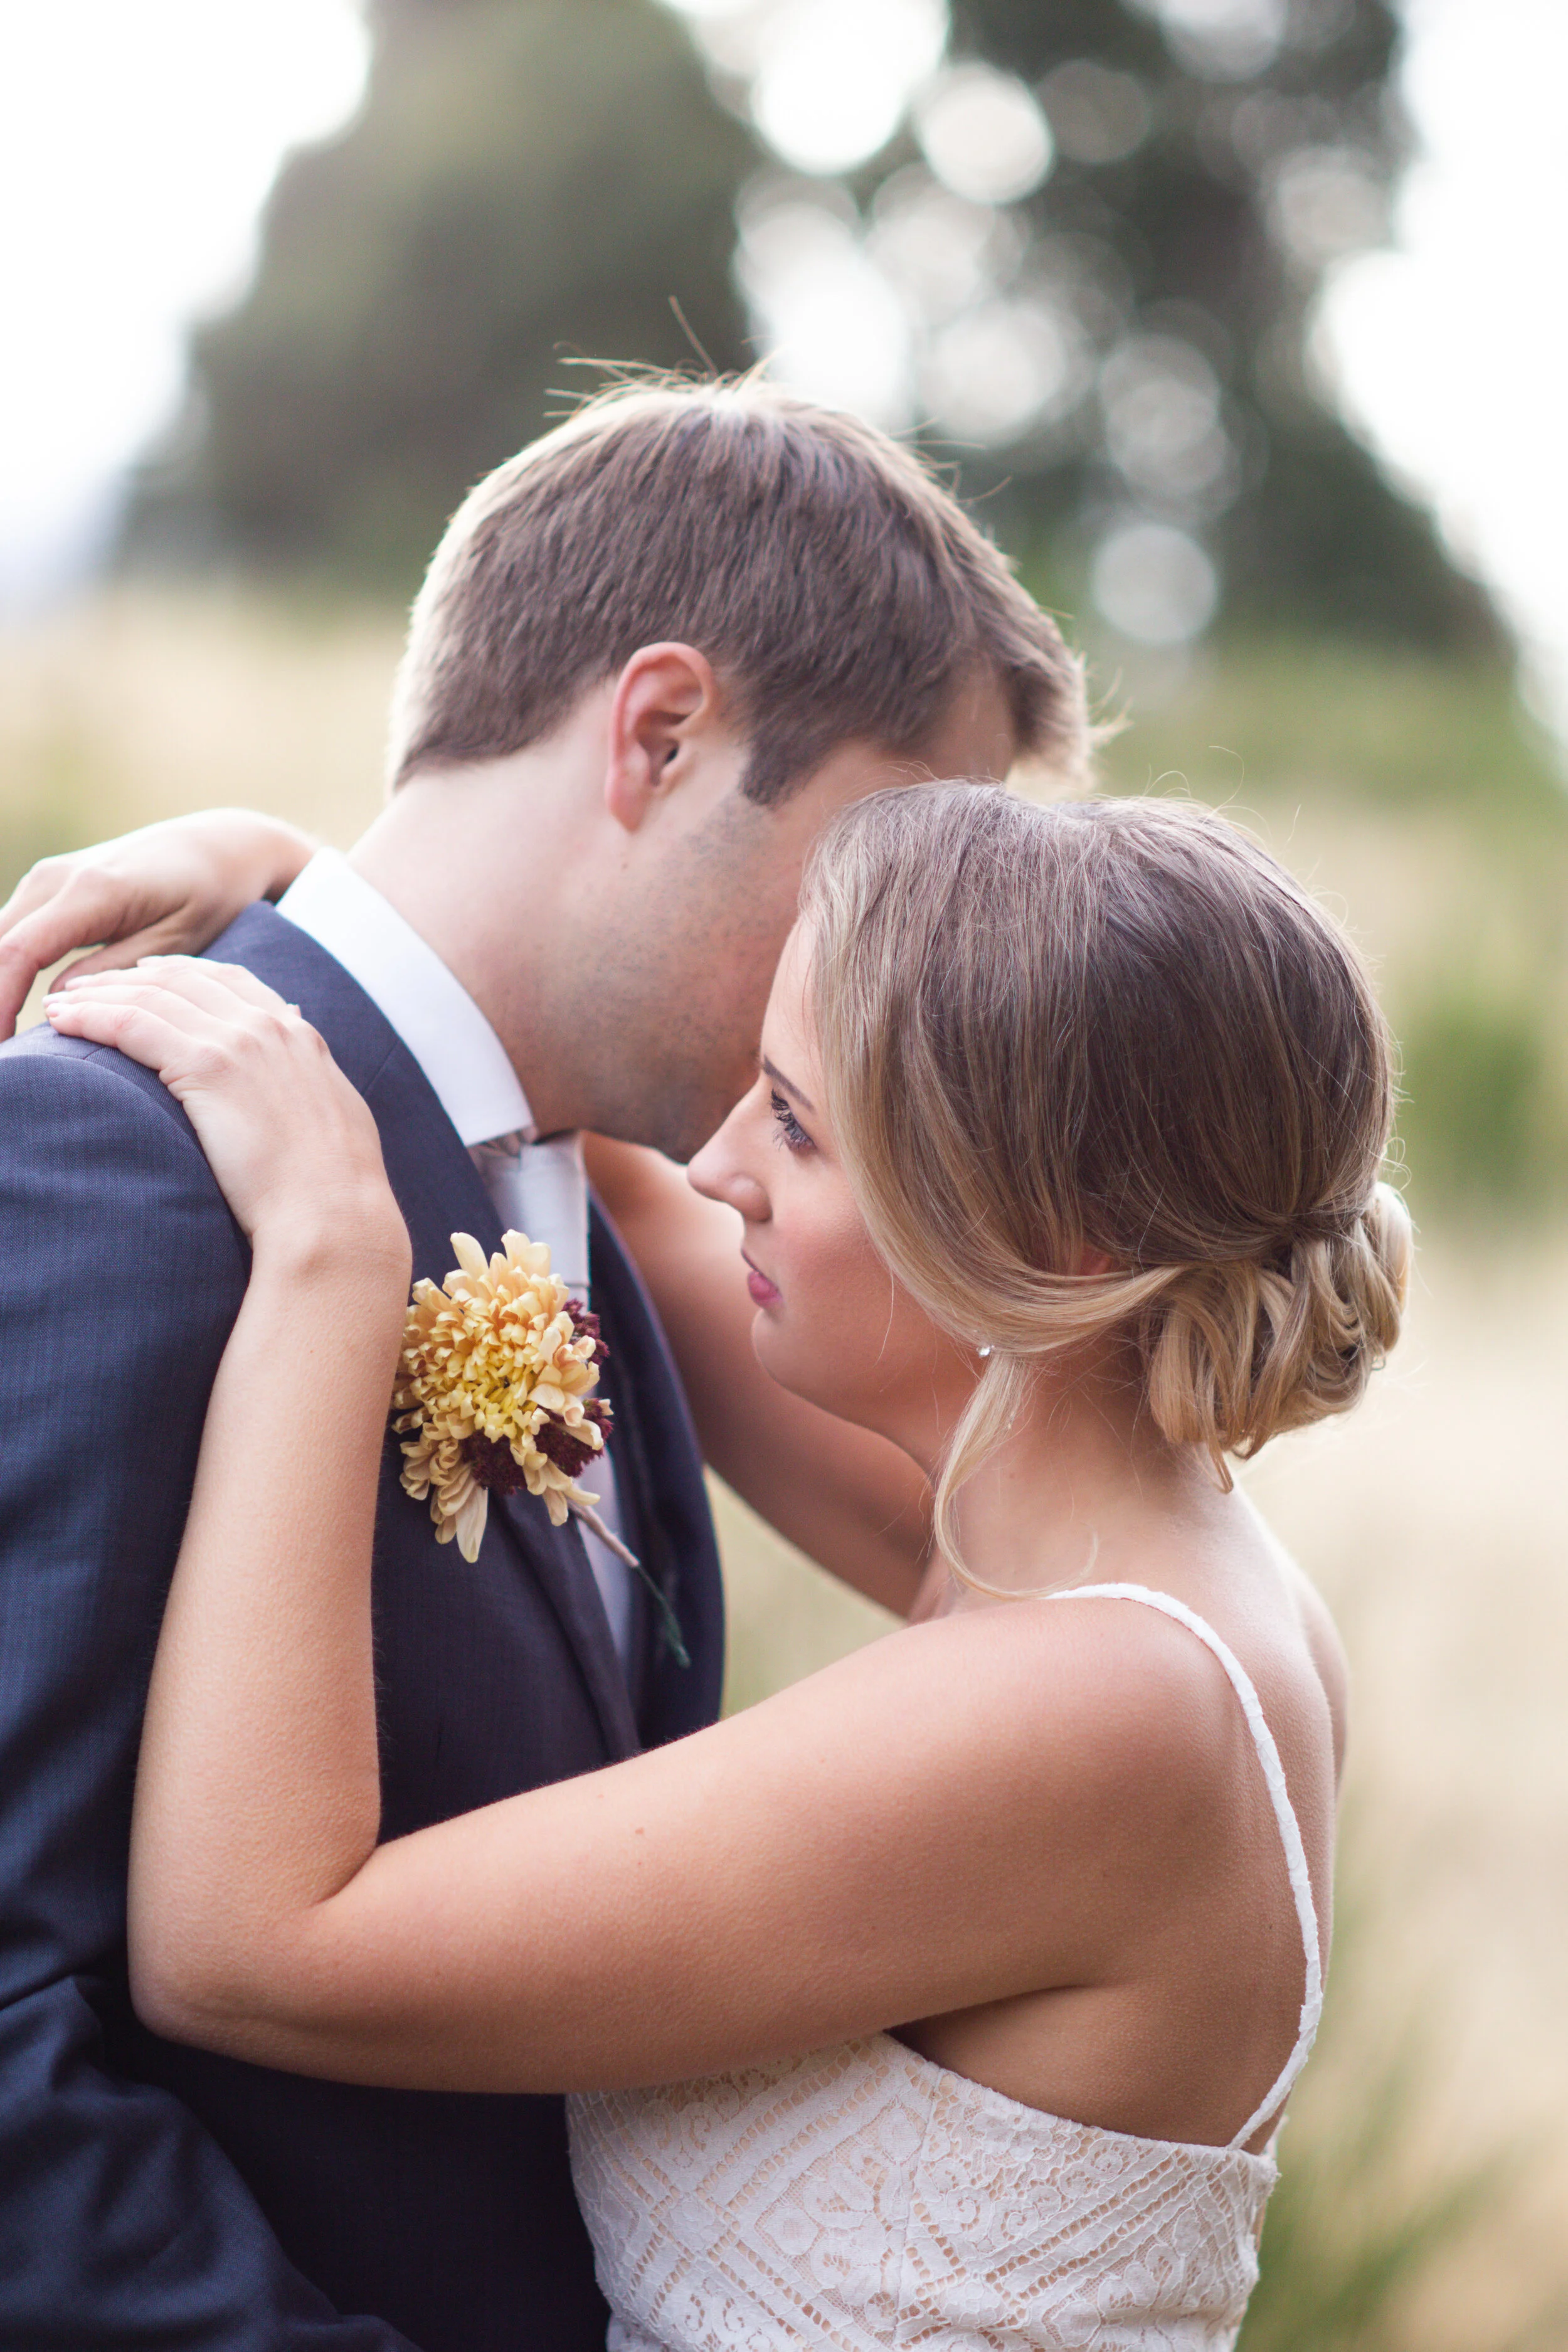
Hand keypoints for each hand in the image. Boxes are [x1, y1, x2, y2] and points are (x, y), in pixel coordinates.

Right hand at [0, 811, 315, 1041]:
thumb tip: (57, 1001)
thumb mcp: (175, 940)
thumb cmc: (208, 895)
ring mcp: (46, 880)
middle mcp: (55, 878)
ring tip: (7, 1040)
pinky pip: (11, 934)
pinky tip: (9, 1012)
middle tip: (6, 1058)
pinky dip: (5, 972)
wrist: (215, 848)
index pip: (18, 954)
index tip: (3, 1051)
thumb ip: (116, 972)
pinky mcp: (47, 889)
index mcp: (90, 892)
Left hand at [46, 959, 409, 1279]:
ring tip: (60, 1006)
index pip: (233, 981)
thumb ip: (310, 1089)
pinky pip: (134, 1024)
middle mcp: (270, 1027)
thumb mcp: (333, 1121)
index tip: (147, 975)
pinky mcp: (208, 1066)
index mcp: (299, 1038)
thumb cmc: (333, 1192)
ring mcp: (240, 1041)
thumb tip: (303, 1084)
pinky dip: (93, 1017)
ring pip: (153, 995)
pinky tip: (64, 1022)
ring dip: (99, 995)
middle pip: (185, 979)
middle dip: (131, 977)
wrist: (333, 1215)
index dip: (183, 972)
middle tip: (88, 986)